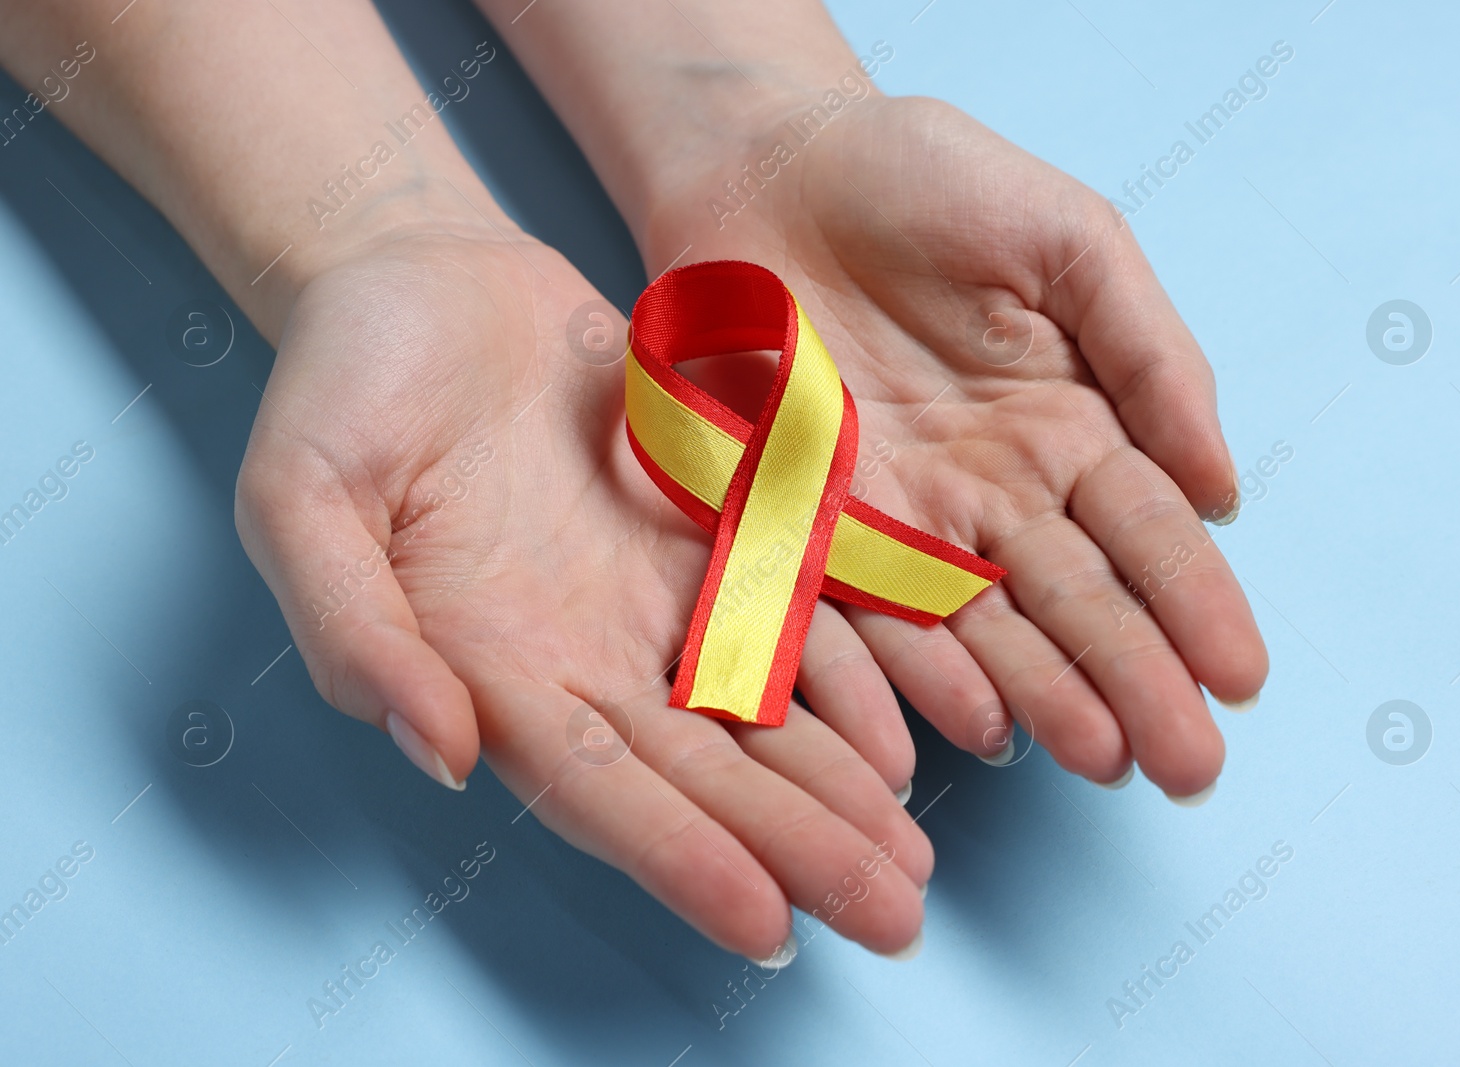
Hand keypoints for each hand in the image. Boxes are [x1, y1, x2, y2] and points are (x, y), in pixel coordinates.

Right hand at [234, 219, 931, 956]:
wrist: (425, 277)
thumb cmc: (344, 382)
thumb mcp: (300, 496)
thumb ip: (356, 629)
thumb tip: (442, 753)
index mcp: (491, 668)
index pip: (598, 790)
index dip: (680, 857)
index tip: (766, 922)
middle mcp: (587, 656)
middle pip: (706, 775)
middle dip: (799, 851)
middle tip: (894, 921)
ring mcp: (656, 596)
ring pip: (764, 713)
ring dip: (841, 790)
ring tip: (915, 864)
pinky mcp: (712, 528)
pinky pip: (796, 611)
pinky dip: (852, 674)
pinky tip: (907, 733)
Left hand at [636, 95, 1268, 798]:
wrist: (771, 164)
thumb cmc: (925, 179)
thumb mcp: (1068, 240)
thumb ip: (1149, 356)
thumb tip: (1222, 491)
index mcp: (1068, 425)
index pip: (1145, 532)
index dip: (1194, 603)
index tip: (1243, 678)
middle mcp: (994, 491)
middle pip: (1077, 601)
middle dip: (1139, 682)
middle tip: (1191, 766)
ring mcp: (902, 517)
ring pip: (985, 627)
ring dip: (1045, 696)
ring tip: (1103, 758)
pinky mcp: (808, 523)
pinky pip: (867, 610)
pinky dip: (919, 670)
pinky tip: (975, 723)